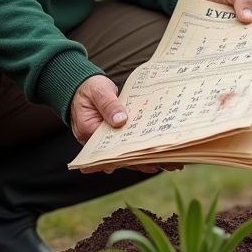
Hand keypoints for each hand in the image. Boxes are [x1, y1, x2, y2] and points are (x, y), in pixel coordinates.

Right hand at [70, 76, 184, 173]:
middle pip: (121, 157)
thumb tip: (121, 120)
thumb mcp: (99, 91)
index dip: (130, 158)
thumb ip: (108, 105)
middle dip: (145, 162)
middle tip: (170, 165)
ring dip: (147, 159)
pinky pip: (128, 145)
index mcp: (89, 132)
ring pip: (127, 154)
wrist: (82, 86)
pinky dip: (142, 150)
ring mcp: (106, 140)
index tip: (148, 163)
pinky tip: (159, 155)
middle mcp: (97, 142)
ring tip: (170, 164)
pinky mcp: (115, 135)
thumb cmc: (89, 88)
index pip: (110, 151)